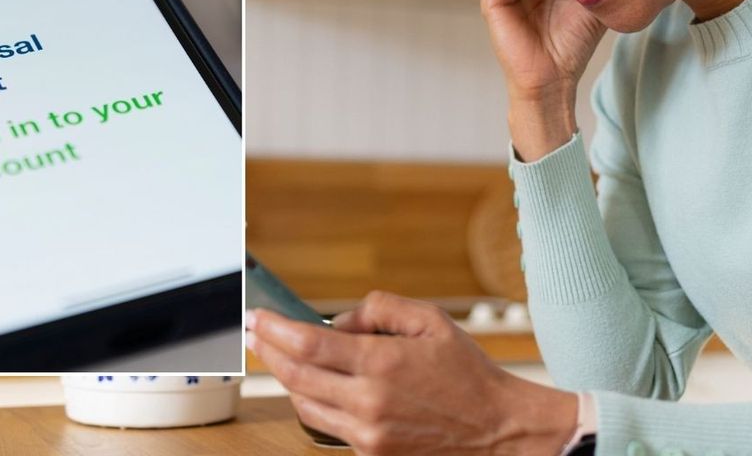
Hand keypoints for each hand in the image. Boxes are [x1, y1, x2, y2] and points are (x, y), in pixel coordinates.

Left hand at [246, 291, 576, 454]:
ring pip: (304, 404)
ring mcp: (367, 435)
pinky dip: (313, 402)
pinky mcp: (371, 454)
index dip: (274, 328)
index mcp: (382, 363)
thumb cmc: (467, 374)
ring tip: (279, 355)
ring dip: (286, 377)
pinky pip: (326, 425)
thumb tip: (338, 321)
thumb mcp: (429, 320)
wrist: (498, 430)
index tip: (256, 316)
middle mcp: (369, 402)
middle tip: (253, 333)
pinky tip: (315, 384)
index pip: (308, 343)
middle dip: (267, 351)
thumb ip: (379, 309)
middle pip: (295, 375)